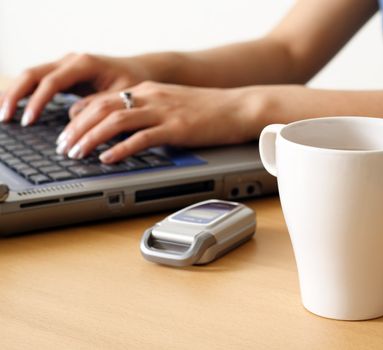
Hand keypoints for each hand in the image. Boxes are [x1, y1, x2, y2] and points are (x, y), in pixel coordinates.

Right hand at [0, 53, 150, 124]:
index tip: (28, 121)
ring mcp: (64, 65)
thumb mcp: (121, 95)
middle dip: (16, 95)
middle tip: (4, 117)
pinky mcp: (63, 74)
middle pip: (33, 74)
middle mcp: (70, 60)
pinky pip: (38, 82)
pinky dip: (24, 94)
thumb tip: (73, 117)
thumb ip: (98, 104)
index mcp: (84, 63)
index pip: (52, 81)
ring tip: (2, 115)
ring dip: (15, 94)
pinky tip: (14, 108)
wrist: (138, 72)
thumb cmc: (133, 83)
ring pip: (31, 76)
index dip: (38, 102)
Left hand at [56, 81, 255, 162]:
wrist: (239, 107)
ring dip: (91, 137)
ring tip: (77, 153)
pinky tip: (108, 159)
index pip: (103, 99)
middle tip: (63, 146)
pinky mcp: (177, 128)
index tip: (68, 133)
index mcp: (147, 90)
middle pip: (102, 108)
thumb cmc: (210, 110)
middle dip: (77, 128)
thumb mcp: (172, 105)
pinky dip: (121, 149)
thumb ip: (149, 114)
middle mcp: (151, 97)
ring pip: (115, 121)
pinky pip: (142, 138)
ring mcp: (164, 111)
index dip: (79, 116)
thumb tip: (128, 134)